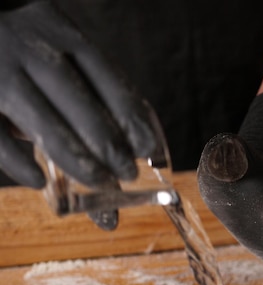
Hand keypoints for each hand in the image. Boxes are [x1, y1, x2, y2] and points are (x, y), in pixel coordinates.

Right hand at [0, 0, 156, 188]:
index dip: (129, 112)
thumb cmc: (18, 54)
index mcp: (55, 30)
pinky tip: (40, 182)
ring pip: (41, 119)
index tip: (149, 146)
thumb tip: (122, 153)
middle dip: (107, 140)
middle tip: (128, 173)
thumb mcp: (49, 52)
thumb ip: (79, 91)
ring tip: (101, 182)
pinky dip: (17, 162)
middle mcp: (26, 47)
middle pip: (75, 96)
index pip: (101, 71)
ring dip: (75, 156)